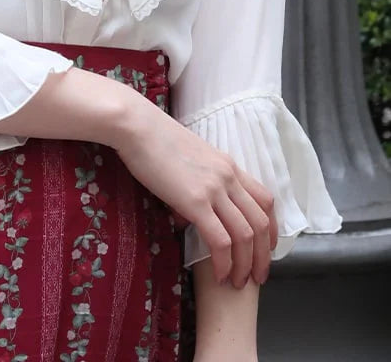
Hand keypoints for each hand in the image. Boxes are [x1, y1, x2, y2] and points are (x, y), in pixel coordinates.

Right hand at [112, 99, 276, 287]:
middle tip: (256, 276)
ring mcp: (214, 189)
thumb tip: (186, 218)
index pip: (264, 200)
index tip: (265, 248)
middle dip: (263, 255)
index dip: (271, 228)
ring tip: (237, 282)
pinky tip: (218, 274)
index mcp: (228, 165)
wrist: (138, 126)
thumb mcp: (186, 161)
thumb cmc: (153, 140)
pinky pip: (220, 240)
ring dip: (246, 264)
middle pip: (262, 222)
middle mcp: (228, 177)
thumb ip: (196, 186)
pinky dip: (224, 262)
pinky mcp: (196, 201)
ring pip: (246, 235)